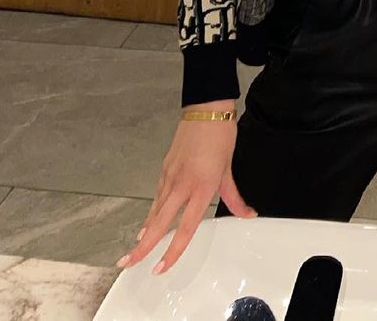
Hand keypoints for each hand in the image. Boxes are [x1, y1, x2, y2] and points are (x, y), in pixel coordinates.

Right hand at [116, 107, 256, 274]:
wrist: (206, 109)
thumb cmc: (220, 137)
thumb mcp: (229, 169)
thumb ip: (234, 197)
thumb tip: (248, 214)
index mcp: (201, 188)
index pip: (185, 228)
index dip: (172, 251)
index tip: (160, 267)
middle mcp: (182, 185)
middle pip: (159, 222)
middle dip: (142, 246)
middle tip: (127, 263)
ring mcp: (170, 175)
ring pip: (155, 209)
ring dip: (145, 230)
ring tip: (135, 249)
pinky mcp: (165, 166)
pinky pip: (157, 194)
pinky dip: (151, 210)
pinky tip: (148, 221)